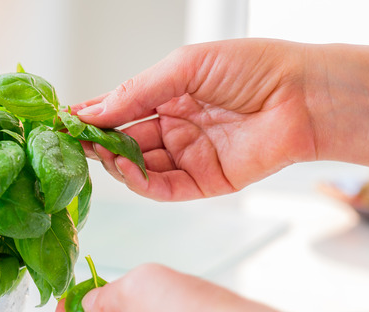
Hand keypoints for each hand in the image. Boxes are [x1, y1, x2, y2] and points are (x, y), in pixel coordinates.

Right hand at [74, 39, 368, 200]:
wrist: (303, 96)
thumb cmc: (253, 68)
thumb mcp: (183, 67)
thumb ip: (137, 91)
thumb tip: (92, 110)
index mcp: (168, 96)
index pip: (120, 109)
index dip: (92, 115)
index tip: (64, 119)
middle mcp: (174, 128)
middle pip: (123, 141)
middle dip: (97, 141)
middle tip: (72, 141)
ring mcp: (186, 157)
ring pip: (137, 167)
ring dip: (114, 162)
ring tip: (98, 152)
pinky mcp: (201, 183)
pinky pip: (161, 188)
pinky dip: (139, 181)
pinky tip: (125, 167)